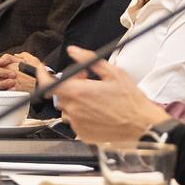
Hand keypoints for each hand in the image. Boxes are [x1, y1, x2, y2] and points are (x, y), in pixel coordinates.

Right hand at [0, 52, 40, 92]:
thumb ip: (23, 55)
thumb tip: (15, 55)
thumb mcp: (33, 61)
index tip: (1, 63)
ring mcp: (5, 83)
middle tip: (13, 74)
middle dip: (2, 72)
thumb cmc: (38, 74)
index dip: (0, 61)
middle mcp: (5, 74)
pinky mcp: (6, 91)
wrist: (42, 85)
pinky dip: (5, 89)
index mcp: (10, 65)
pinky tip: (14, 88)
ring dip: (1, 82)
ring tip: (12, 82)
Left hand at [41, 46, 167, 143]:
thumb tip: (73, 50)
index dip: (42, 75)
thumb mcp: (113, 73)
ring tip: (95, 98)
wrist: (142, 125)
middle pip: (60, 94)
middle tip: (86, 81)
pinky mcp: (83, 135)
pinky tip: (98, 111)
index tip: (43, 70)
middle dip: (69, 85)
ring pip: (67, 108)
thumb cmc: (131, 100)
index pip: (48, 84)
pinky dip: (82, 114)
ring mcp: (77, 124)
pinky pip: (75, 122)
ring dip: (75, 101)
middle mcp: (74, 110)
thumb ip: (88, 59)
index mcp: (79, 93)